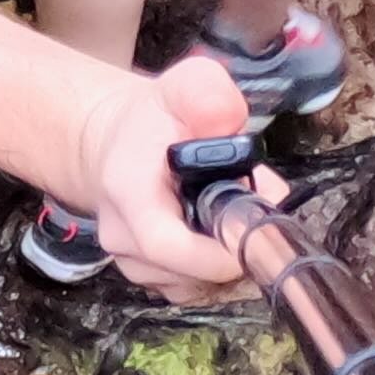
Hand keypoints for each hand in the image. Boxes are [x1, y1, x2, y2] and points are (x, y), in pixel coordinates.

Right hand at [73, 53, 254, 296]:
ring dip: (230, 258)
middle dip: (235, 248)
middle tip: (258, 208)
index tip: (251, 234)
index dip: (214, 254)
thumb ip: (209, 94)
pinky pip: (195, 289)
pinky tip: (224, 233)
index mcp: (128, 191)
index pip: (163, 243)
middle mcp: (123, 237)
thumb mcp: (184, 85)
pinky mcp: (151, 277)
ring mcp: (134, 263)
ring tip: (236, 211)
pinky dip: (220, 268)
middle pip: (188, 272)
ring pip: (196, 286)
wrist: (116, 144)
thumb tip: (229, 122)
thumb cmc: (154, 119)